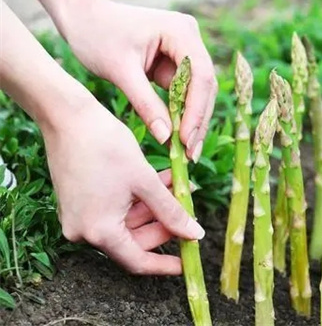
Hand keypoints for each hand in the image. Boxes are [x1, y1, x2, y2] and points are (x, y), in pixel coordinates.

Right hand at [42, 98, 204, 274]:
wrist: (67, 116)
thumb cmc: (105, 145)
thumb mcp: (145, 181)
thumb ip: (171, 211)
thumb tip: (195, 234)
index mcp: (98, 231)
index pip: (137, 261)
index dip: (165, 264)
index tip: (188, 263)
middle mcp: (84, 231)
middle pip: (134, 241)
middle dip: (165, 224)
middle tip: (189, 207)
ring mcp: (79, 217)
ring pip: (128, 222)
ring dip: (155, 206)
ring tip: (179, 184)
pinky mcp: (79, 202)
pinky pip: (115, 210)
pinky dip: (138, 199)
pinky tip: (160, 180)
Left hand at [57, 0, 216, 161]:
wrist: (81, 16)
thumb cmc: (96, 35)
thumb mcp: (120, 71)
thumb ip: (146, 104)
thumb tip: (166, 138)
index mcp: (180, 31)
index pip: (200, 75)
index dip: (197, 110)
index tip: (186, 139)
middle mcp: (189, 37)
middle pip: (205, 85)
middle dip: (197, 120)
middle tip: (191, 153)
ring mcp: (185, 48)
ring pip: (198, 91)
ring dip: (191, 120)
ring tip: (186, 151)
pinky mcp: (176, 60)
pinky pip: (184, 91)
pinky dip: (180, 112)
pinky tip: (177, 137)